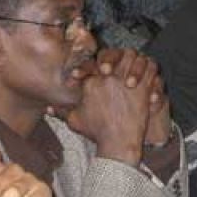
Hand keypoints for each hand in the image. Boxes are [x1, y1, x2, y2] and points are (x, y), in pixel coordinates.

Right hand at [65, 49, 152, 165]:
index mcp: (91, 83)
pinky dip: (149, 70)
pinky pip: (149, 69)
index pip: (91, 64)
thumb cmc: (98, 133)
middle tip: (113, 67)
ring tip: (130, 67)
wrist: (118, 143)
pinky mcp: (142, 87)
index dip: (92, 65)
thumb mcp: (75, 121)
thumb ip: (61, 112)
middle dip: (112, 57)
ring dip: (132, 60)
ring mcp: (126, 80)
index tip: (96, 72)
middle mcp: (108, 77)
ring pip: (131, 56)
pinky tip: (146, 77)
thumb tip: (47, 109)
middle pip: (111, 54)